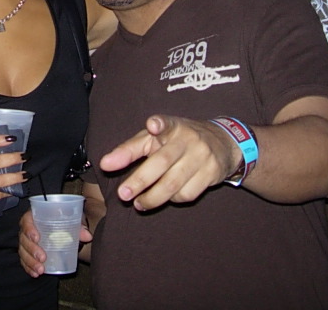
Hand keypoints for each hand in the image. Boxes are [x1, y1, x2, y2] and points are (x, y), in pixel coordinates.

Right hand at [19, 209, 91, 277]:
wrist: (60, 229)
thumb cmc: (63, 222)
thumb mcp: (71, 221)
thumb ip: (79, 227)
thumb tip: (88, 236)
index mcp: (34, 217)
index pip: (27, 221)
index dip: (29, 229)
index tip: (37, 238)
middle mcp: (27, 229)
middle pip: (24, 239)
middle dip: (32, 250)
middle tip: (43, 258)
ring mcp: (26, 242)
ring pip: (23, 252)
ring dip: (30, 262)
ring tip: (41, 270)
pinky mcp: (27, 253)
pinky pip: (24, 261)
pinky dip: (29, 268)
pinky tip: (36, 274)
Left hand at [98, 115, 237, 210]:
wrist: (222, 143)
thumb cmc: (178, 141)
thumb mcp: (156, 138)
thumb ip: (130, 149)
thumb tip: (105, 164)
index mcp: (172, 126)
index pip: (165, 123)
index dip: (159, 124)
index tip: (152, 125)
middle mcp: (188, 139)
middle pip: (162, 163)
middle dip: (140, 180)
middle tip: (123, 194)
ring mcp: (202, 157)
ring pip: (174, 183)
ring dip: (153, 198)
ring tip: (139, 203)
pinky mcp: (212, 173)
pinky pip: (187, 193)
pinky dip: (173, 199)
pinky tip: (167, 197)